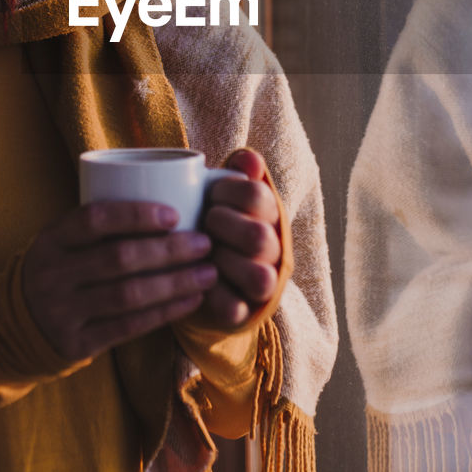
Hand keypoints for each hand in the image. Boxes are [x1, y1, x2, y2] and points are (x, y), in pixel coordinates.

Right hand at [22, 202, 217, 361]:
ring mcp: (62, 311)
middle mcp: (53, 274)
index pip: (93, 219)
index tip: (174, 214)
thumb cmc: (60, 269)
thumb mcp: (63, 241)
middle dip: (169, 250)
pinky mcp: (76, 343)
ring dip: (175, 283)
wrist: (17, 324)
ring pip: (128, 295)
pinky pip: (128, 327)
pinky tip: (191, 301)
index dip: (136, 215)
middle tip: (204, 243)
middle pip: (119, 258)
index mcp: (51, 239)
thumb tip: (170, 198)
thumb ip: (100, 226)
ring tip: (208, 273)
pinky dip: (164, 313)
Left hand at [201, 149, 282, 328]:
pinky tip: (197, 277)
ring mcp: (262, 283)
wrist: (207, 267)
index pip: (257, 196)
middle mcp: (274, 249)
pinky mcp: (243, 312)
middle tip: (204, 221)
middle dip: (222, 225)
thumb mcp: (224, 192)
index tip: (211, 194)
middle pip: (258, 236)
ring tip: (203, 251)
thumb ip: (238, 172)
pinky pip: (234, 308)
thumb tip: (249, 159)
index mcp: (270, 215)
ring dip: (223, 260)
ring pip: (259, 278)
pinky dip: (213, 294)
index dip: (228, 192)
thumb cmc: (216, 220)